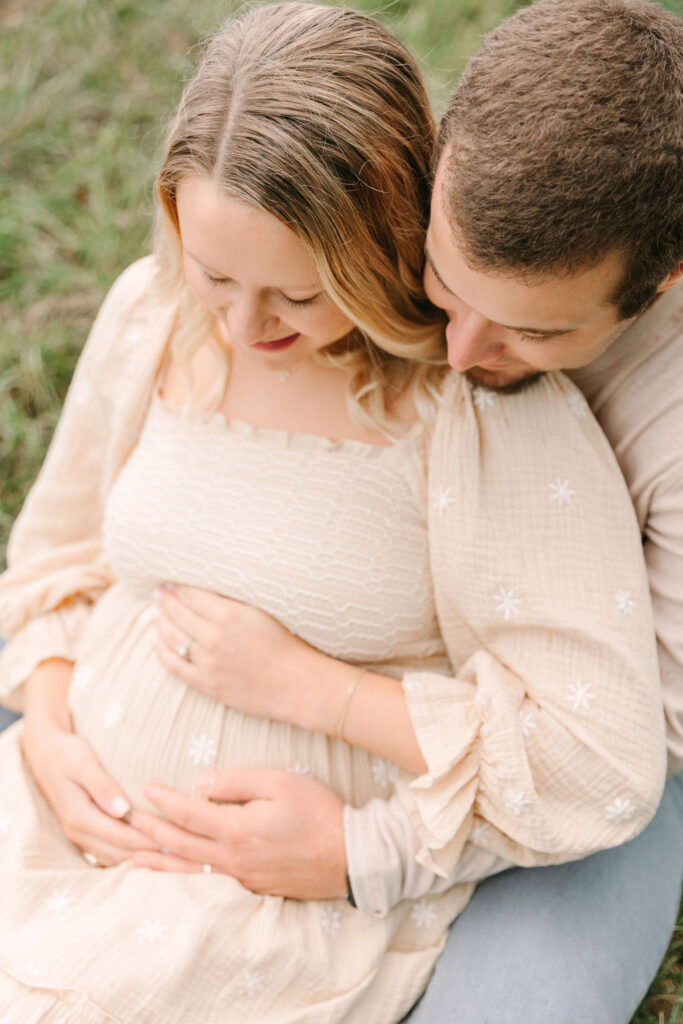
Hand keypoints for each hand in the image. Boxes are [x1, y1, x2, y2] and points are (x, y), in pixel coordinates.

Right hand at [22, 660, 160, 866]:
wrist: (42, 750)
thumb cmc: (66, 751)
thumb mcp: (83, 762)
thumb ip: (102, 786)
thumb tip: (123, 810)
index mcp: (78, 815)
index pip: (120, 837)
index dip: (148, 841)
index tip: (176, 840)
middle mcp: (77, 831)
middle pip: (119, 853)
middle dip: (150, 854)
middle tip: (183, 852)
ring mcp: (78, 834)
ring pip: (113, 857)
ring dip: (141, 857)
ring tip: (173, 854)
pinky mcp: (83, 831)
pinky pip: (108, 851)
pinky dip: (129, 852)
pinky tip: (151, 848)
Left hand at [130, 768, 347, 899]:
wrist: (351, 856)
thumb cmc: (318, 812)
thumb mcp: (280, 783)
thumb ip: (237, 782)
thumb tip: (200, 783)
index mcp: (237, 829)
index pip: (189, 814)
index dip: (165, 801)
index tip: (146, 788)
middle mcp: (233, 859)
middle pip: (183, 845)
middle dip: (153, 831)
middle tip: (129, 820)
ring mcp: (243, 878)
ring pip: (192, 870)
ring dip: (162, 862)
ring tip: (135, 857)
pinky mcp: (254, 888)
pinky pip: (210, 882)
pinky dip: (187, 876)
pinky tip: (180, 872)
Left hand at [153, 584, 304, 718]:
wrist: (298, 684)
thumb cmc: (287, 644)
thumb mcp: (262, 612)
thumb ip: (233, 602)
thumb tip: (209, 591)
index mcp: (229, 615)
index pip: (191, 595)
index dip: (177, 587)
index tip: (170, 580)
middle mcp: (214, 637)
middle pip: (178, 613)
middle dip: (165, 600)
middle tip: (158, 592)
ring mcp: (208, 662)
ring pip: (172, 637)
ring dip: (160, 622)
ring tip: (155, 612)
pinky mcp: (207, 683)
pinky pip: (175, 666)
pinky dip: (161, 652)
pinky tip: (155, 641)